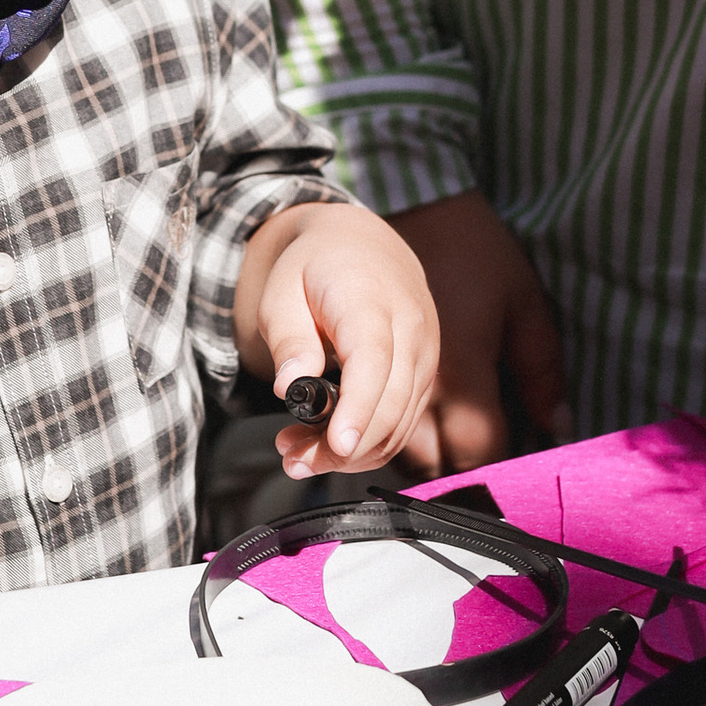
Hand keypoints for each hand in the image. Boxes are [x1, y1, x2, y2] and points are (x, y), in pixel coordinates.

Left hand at [233, 202, 440, 478]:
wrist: (358, 244)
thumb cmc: (313, 267)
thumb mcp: (281, 292)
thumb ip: (289, 337)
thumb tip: (291, 386)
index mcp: (370, 299)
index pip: (373, 362)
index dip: (358, 409)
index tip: (337, 445)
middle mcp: (410, 328)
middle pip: (390, 403)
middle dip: (343, 448)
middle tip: (292, 460)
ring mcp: (425, 353)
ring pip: (399, 422)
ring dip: (352, 452)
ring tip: (298, 454)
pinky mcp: (424, 373)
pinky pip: (403, 421)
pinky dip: (368, 443)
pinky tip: (328, 443)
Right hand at [385, 189, 569, 473]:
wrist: (407, 212)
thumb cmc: (474, 253)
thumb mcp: (524, 301)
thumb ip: (542, 370)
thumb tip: (557, 426)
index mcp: (463, 370)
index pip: (477, 450)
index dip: (497, 464)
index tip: (513, 461)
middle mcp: (418, 384)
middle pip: (434, 463)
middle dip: (456, 469)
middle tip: (482, 456)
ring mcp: (383, 381)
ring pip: (398, 451)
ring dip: (420, 457)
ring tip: (452, 441)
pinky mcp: (360, 372)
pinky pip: (376, 425)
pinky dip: (391, 436)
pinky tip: (414, 424)